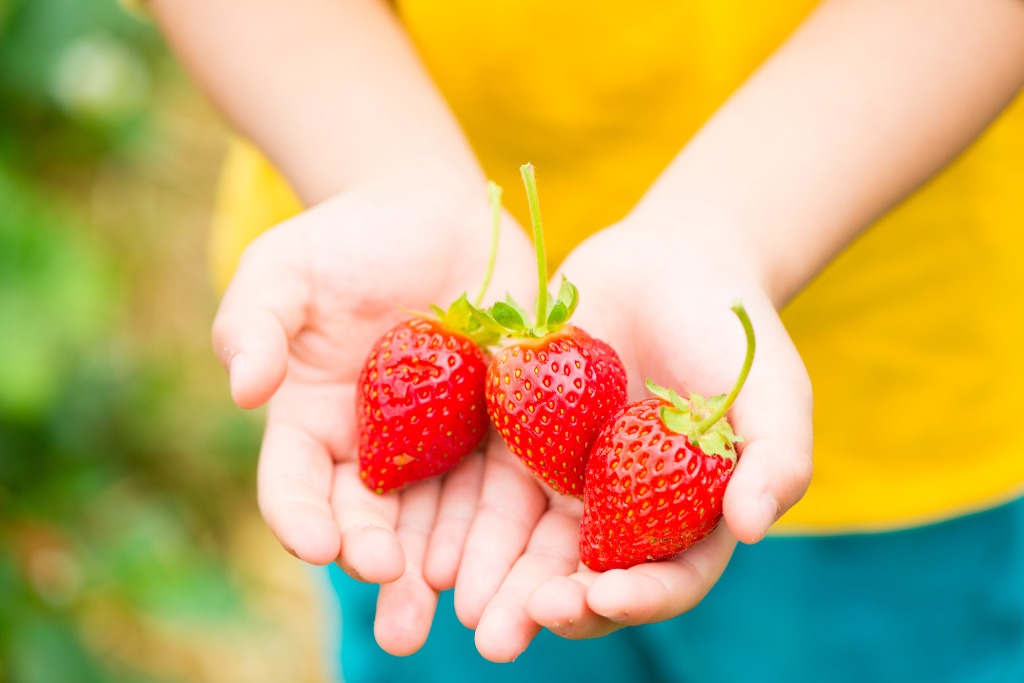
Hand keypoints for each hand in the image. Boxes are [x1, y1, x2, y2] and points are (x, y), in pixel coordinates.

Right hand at [209, 167, 533, 653]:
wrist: (435, 213)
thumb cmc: (349, 240)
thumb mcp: (285, 269)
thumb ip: (253, 322)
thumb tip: (243, 387)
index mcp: (312, 422)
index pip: (297, 485)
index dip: (303, 518)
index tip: (321, 546)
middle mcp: (375, 447)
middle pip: (373, 522)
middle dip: (386, 570)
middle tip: (402, 626)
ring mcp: (440, 442)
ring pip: (442, 519)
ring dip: (450, 570)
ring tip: (467, 621)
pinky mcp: (500, 426)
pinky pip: (503, 482)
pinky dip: (505, 525)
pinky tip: (516, 565)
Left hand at [447, 217, 812, 659]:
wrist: (670, 262)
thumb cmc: (733, 329)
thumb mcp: (772, 388)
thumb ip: (776, 457)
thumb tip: (751, 527)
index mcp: (689, 515)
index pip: (666, 576)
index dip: (636, 597)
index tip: (598, 597)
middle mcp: (626, 510)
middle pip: (584, 576)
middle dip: (545, 608)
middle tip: (500, 636)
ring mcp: (571, 478)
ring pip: (527, 543)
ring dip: (493, 579)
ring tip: (459, 607)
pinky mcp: (525, 441)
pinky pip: (490, 487)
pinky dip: (464, 520)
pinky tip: (433, 544)